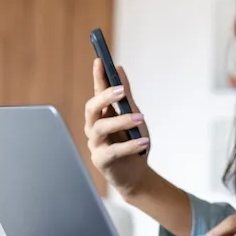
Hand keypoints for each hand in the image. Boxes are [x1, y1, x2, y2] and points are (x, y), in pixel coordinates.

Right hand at [83, 58, 150, 196]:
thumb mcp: (133, 115)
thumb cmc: (133, 142)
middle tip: (121, 90)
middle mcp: (94, 127)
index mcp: (101, 114)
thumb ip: (126, 95)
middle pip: (92, 108)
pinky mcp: (101, 160)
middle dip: (104, 97)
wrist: (136, 174)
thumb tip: (119, 70)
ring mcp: (95, 143)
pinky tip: (144, 142)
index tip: (100, 61)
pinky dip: (129, 145)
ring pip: (101, 128)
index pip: (96, 91)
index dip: (96, 76)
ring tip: (140, 118)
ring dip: (121, 120)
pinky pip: (113, 151)